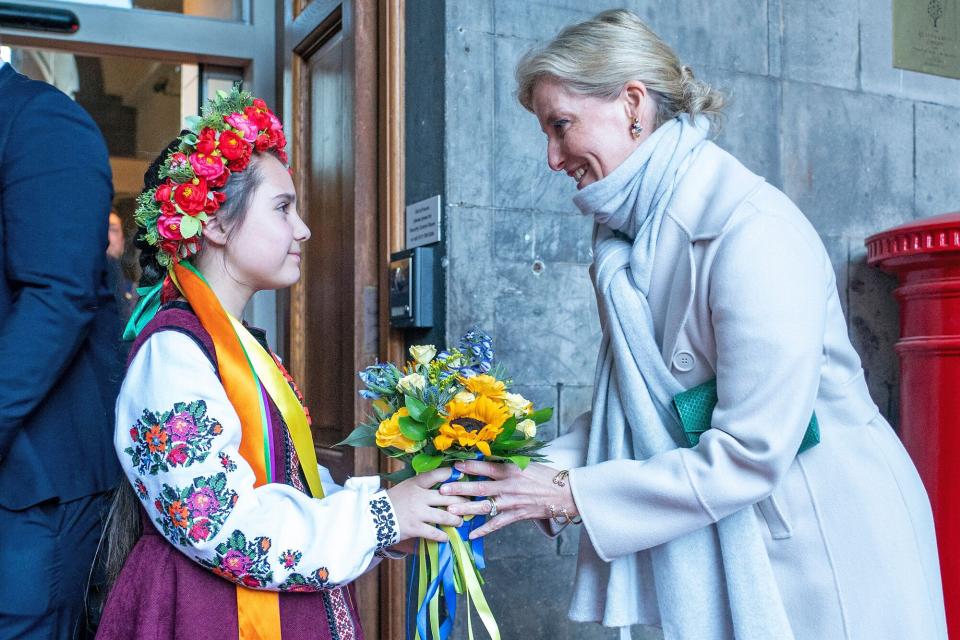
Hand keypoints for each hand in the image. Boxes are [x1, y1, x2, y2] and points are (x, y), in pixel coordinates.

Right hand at [386, 467, 467, 542]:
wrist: (372, 517)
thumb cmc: (391, 501)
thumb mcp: (405, 487)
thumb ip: (421, 485)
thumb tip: (442, 485)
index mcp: (415, 483)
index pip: (437, 475)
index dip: (451, 474)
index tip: (461, 475)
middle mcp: (419, 496)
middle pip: (447, 497)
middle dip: (461, 501)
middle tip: (469, 504)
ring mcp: (417, 513)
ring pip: (444, 516)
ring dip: (455, 520)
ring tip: (460, 522)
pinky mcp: (415, 528)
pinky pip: (434, 533)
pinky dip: (443, 536)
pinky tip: (447, 537)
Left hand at [440, 460, 577, 538]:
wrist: (564, 493)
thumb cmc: (544, 476)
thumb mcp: (525, 463)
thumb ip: (506, 463)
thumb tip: (486, 458)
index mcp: (511, 469)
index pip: (486, 467)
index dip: (469, 466)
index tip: (453, 465)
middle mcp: (509, 486)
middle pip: (481, 487)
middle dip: (460, 489)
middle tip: (443, 490)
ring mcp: (512, 502)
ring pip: (485, 506)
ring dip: (467, 509)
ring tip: (451, 511)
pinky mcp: (517, 515)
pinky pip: (497, 524)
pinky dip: (484, 530)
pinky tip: (471, 534)